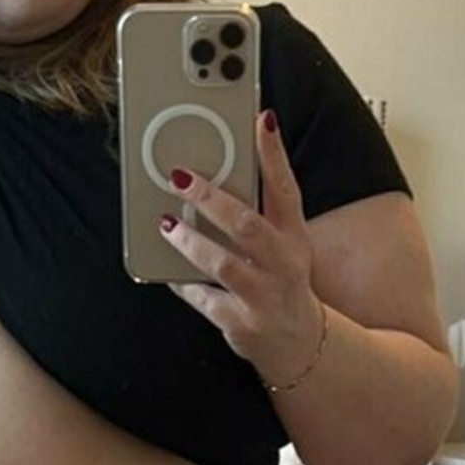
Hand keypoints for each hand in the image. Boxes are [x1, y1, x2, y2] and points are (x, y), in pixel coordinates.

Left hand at [158, 110, 325, 384]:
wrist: (300, 344)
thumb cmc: (282, 282)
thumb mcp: (284, 245)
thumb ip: (258, 213)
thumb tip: (214, 174)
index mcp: (294, 236)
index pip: (286, 188)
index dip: (274, 154)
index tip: (262, 120)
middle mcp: (283, 264)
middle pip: (248, 225)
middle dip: (212, 200)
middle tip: (181, 178)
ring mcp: (263, 296)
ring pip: (223, 264)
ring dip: (191, 242)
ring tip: (165, 224)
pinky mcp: (241, 323)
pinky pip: (204, 299)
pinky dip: (184, 284)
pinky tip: (168, 272)